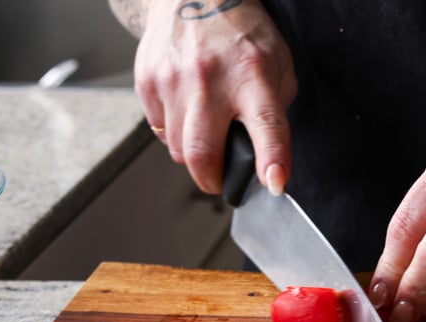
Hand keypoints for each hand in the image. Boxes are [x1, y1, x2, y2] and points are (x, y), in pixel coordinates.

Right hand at [135, 0, 296, 194]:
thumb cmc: (242, 33)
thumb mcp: (278, 66)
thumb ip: (276, 110)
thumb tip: (270, 156)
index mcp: (253, 76)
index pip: (266, 126)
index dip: (271, 160)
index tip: (274, 184)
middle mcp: (210, 80)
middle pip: (202, 154)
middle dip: (214, 180)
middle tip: (222, 180)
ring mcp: (174, 81)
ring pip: (177, 149)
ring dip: (194, 156)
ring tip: (207, 136)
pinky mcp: (147, 81)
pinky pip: (159, 130)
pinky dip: (174, 134)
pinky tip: (187, 113)